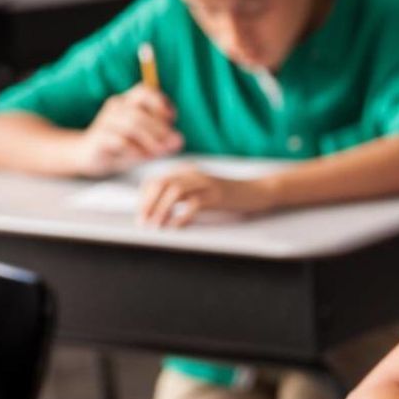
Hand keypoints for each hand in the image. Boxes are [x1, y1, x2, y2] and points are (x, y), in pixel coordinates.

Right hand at [77, 84, 182, 176]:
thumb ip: (162, 140)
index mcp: (128, 102)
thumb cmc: (122, 145)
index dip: (162, 102)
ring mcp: (105, 122)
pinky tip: (143, 156)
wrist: (88, 155)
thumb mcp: (145, 141)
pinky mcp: (98, 138)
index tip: (173, 118)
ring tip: (161, 152)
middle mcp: (116, 108)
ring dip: (151, 139)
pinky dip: (135, 149)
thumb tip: (178, 141)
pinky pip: (119, 140)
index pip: (145, 91)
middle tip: (175, 143)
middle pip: (141, 112)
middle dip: (161, 128)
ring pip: (131, 124)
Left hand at [137, 167, 274, 227]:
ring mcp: (206, 183)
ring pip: (174, 191)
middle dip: (147, 204)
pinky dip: (181, 216)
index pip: (155, 181)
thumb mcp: (202, 190)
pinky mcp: (217, 195)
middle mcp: (193, 173)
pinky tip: (175, 227)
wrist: (258, 191)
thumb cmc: (229, 195)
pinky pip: (194, 203)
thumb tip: (158, 210)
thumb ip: (183, 194)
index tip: (140, 216)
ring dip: (161, 210)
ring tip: (155, 227)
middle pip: (161, 184)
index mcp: (186, 171)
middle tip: (142, 223)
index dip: (143, 199)